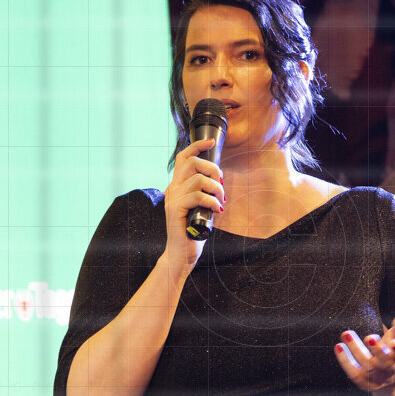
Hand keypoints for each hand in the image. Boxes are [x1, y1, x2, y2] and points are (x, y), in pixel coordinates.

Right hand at [162, 138, 225, 276]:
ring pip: (198, 179)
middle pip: (191, 162)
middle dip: (212, 169)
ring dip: (216, 188)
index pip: (183, 158)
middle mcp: (173, 189)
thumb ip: (205, 193)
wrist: (181, 254)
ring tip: (221, 201)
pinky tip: (217, 210)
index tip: (211, 142)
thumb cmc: (193, 232)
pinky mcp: (176, 210)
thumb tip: (219, 181)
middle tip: (221, 185)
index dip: (197, 146)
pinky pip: (197, 196)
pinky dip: (212, 201)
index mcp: (177, 186)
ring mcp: (173, 199)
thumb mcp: (201, 208)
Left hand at [334, 315, 394, 392]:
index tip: (394, 343)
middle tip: (369, 338)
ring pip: (366, 364)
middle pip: (384, 360)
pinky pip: (353, 372)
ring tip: (346, 334)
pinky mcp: (364, 381)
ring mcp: (376, 376)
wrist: (394, 380)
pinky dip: (345, 360)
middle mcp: (389, 368)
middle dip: (377, 349)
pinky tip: (339, 346)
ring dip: (356, 348)